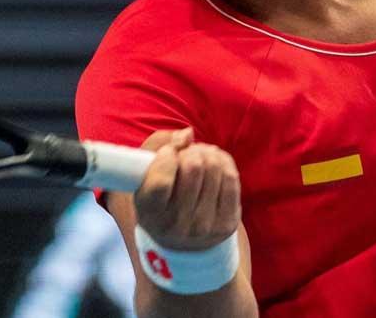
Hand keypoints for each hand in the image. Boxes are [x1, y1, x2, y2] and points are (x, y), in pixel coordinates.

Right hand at [133, 127, 240, 250]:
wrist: (183, 241)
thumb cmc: (160, 196)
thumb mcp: (144, 173)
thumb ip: (160, 145)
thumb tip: (188, 134)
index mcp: (149, 214)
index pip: (161, 181)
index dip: (166, 156)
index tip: (167, 153)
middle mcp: (177, 226)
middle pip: (193, 168)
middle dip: (190, 151)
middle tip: (185, 153)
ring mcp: (205, 227)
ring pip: (214, 168)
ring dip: (206, 153)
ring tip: (199, 157)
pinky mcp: (228, 223)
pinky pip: (231, 177)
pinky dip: (222, 161)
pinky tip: (213, 163)